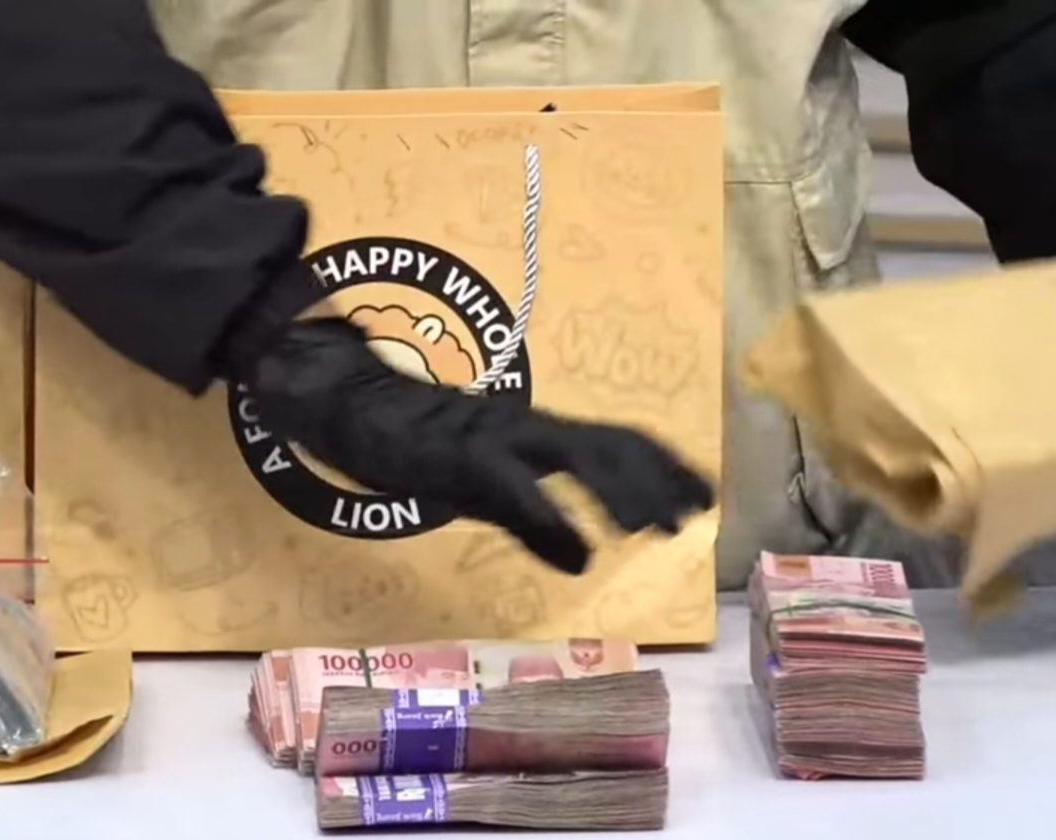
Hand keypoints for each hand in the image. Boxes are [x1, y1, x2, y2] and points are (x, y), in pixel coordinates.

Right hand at [242, 318, 713, 573]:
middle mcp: (529, 426)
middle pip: (610, 443)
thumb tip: (585, 563)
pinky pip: (515, 484)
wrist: (352, 407)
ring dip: (619, 491)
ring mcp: (497, 435)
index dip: (664, 465)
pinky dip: (551, 514)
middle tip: (693, 514)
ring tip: (651, 527)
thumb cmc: (416, 446)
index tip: (703, 495)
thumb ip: (535, 524)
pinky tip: (579, 544)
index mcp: (540, 432)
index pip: (617, 440)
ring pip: (575, 455)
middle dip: (657, 478)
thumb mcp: (486, 494)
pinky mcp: (461, 452)